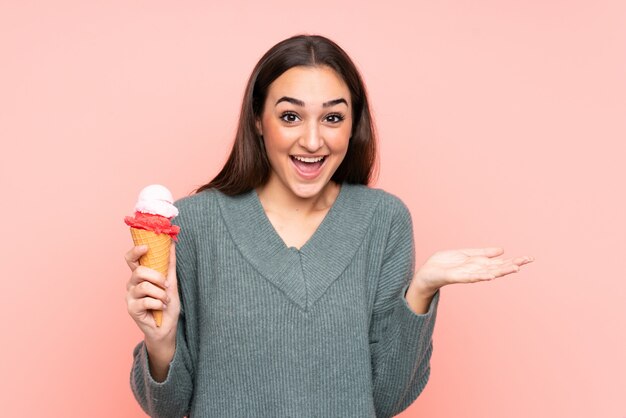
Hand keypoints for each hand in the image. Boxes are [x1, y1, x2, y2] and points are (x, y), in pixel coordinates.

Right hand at [125, 244, 179, 343]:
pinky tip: (161, 308)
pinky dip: (158, 304)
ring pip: (144, 286)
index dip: (135, 251)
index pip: (131, 259)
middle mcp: (132, 284)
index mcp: (139, 276)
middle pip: (139, 271)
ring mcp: (130, 296)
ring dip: (160, 294)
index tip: (146, 247)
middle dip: (157, 277)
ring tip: (165, 300)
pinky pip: (147, 301)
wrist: (167, 326)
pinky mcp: (131, 309)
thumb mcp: (171, 281)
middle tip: (166, 285)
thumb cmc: (167, 304)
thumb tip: (171, 243)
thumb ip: (169, 263)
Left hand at [411, 247, 534, 295]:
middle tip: (527, 261)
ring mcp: (467, 274)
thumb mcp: (466, 254)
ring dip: (501, 271)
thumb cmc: (445, 264)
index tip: (529, 258)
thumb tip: (502, 250)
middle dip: (512, 265)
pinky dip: (480, 276)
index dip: (514, 260)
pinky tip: (490, 275)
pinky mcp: (456, 277)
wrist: (427, 273)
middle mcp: (476, 271)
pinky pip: (470, 277)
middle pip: (498, 268)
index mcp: (479, 264)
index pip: (500, 262)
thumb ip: (483, 253)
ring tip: (514, 268)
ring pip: (487, 273)